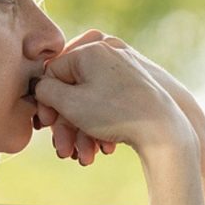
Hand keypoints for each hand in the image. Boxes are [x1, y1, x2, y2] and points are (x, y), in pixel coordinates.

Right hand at [34, 36, 190, 160]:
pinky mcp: (137, 86)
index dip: (46, 100)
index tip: (46, 124)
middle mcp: (108, 53)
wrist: (164, 130)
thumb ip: (45, 90)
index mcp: (91, 48)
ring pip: (90, 100)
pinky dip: (103, 125)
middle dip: (66, 123)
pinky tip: (104, 147)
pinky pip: (109, 103)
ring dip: (83, 131)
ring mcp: (125, 68)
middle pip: (73, 88)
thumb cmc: (114, 113)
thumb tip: (40, 86)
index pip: (53, 71)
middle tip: (62, 148)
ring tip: (85, 156)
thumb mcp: (70, 103)